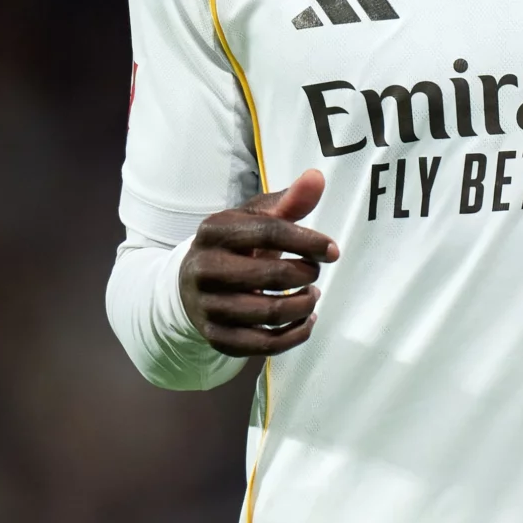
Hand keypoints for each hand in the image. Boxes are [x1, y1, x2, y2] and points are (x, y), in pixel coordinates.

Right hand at [181, 169, 338, 357]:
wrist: (190, 284)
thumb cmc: (234, 245)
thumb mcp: (254, 218)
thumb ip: (288, 201)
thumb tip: (317, 177)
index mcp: (214, 231)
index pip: (268, 232)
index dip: (307, 241)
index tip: (333, 250)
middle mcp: (204, 269)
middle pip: (271, 275)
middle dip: (305, 274)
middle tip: (314, 272)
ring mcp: (207, 307)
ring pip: (270, 314)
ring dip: (304, 305)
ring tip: (312, 294)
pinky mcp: (217, 337)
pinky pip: (264, 345)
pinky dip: (295, 335)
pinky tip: (306, 320)